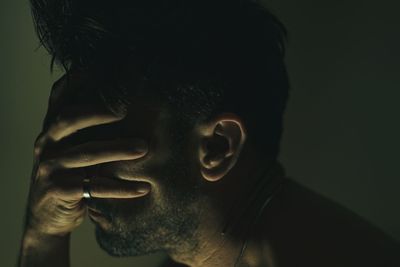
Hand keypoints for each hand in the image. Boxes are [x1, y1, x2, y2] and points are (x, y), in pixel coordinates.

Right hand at [24, 74, 149, 237]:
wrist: (47, 217)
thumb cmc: (70, 175)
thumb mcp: (73, 150)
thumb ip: (87, 131)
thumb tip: (127, 105)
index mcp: (51, 129)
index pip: (60, 96)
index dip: (79, 79)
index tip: (106, 66)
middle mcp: (46, 144)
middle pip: (70, 119)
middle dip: (100, 112)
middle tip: (128, 109)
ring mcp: (49, 168)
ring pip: (86, 154)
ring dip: (118, 150)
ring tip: (144, 148)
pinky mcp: (58, 191)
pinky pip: (94, 188)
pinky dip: (121, 188)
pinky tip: (144, 187)